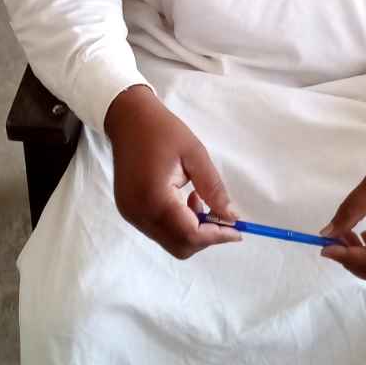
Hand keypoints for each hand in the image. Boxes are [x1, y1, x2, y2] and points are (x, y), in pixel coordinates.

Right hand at [104, 85, 241, 259]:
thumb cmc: (162, 130)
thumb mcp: (195, 154)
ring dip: (191, 229)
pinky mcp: (129, 211)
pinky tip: (182, 199)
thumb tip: (231, 217)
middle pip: (179, 246)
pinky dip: (177, 224)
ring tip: (198, 198)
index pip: (189, 234)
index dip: (216, 235)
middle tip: (221, 214)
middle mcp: (139, 213)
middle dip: (205, 236)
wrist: (128, 118)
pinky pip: (158, 230)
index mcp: (154, 198)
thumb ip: (213, 189)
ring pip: (169, 241)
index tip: (237, 229)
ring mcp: (131, 215)